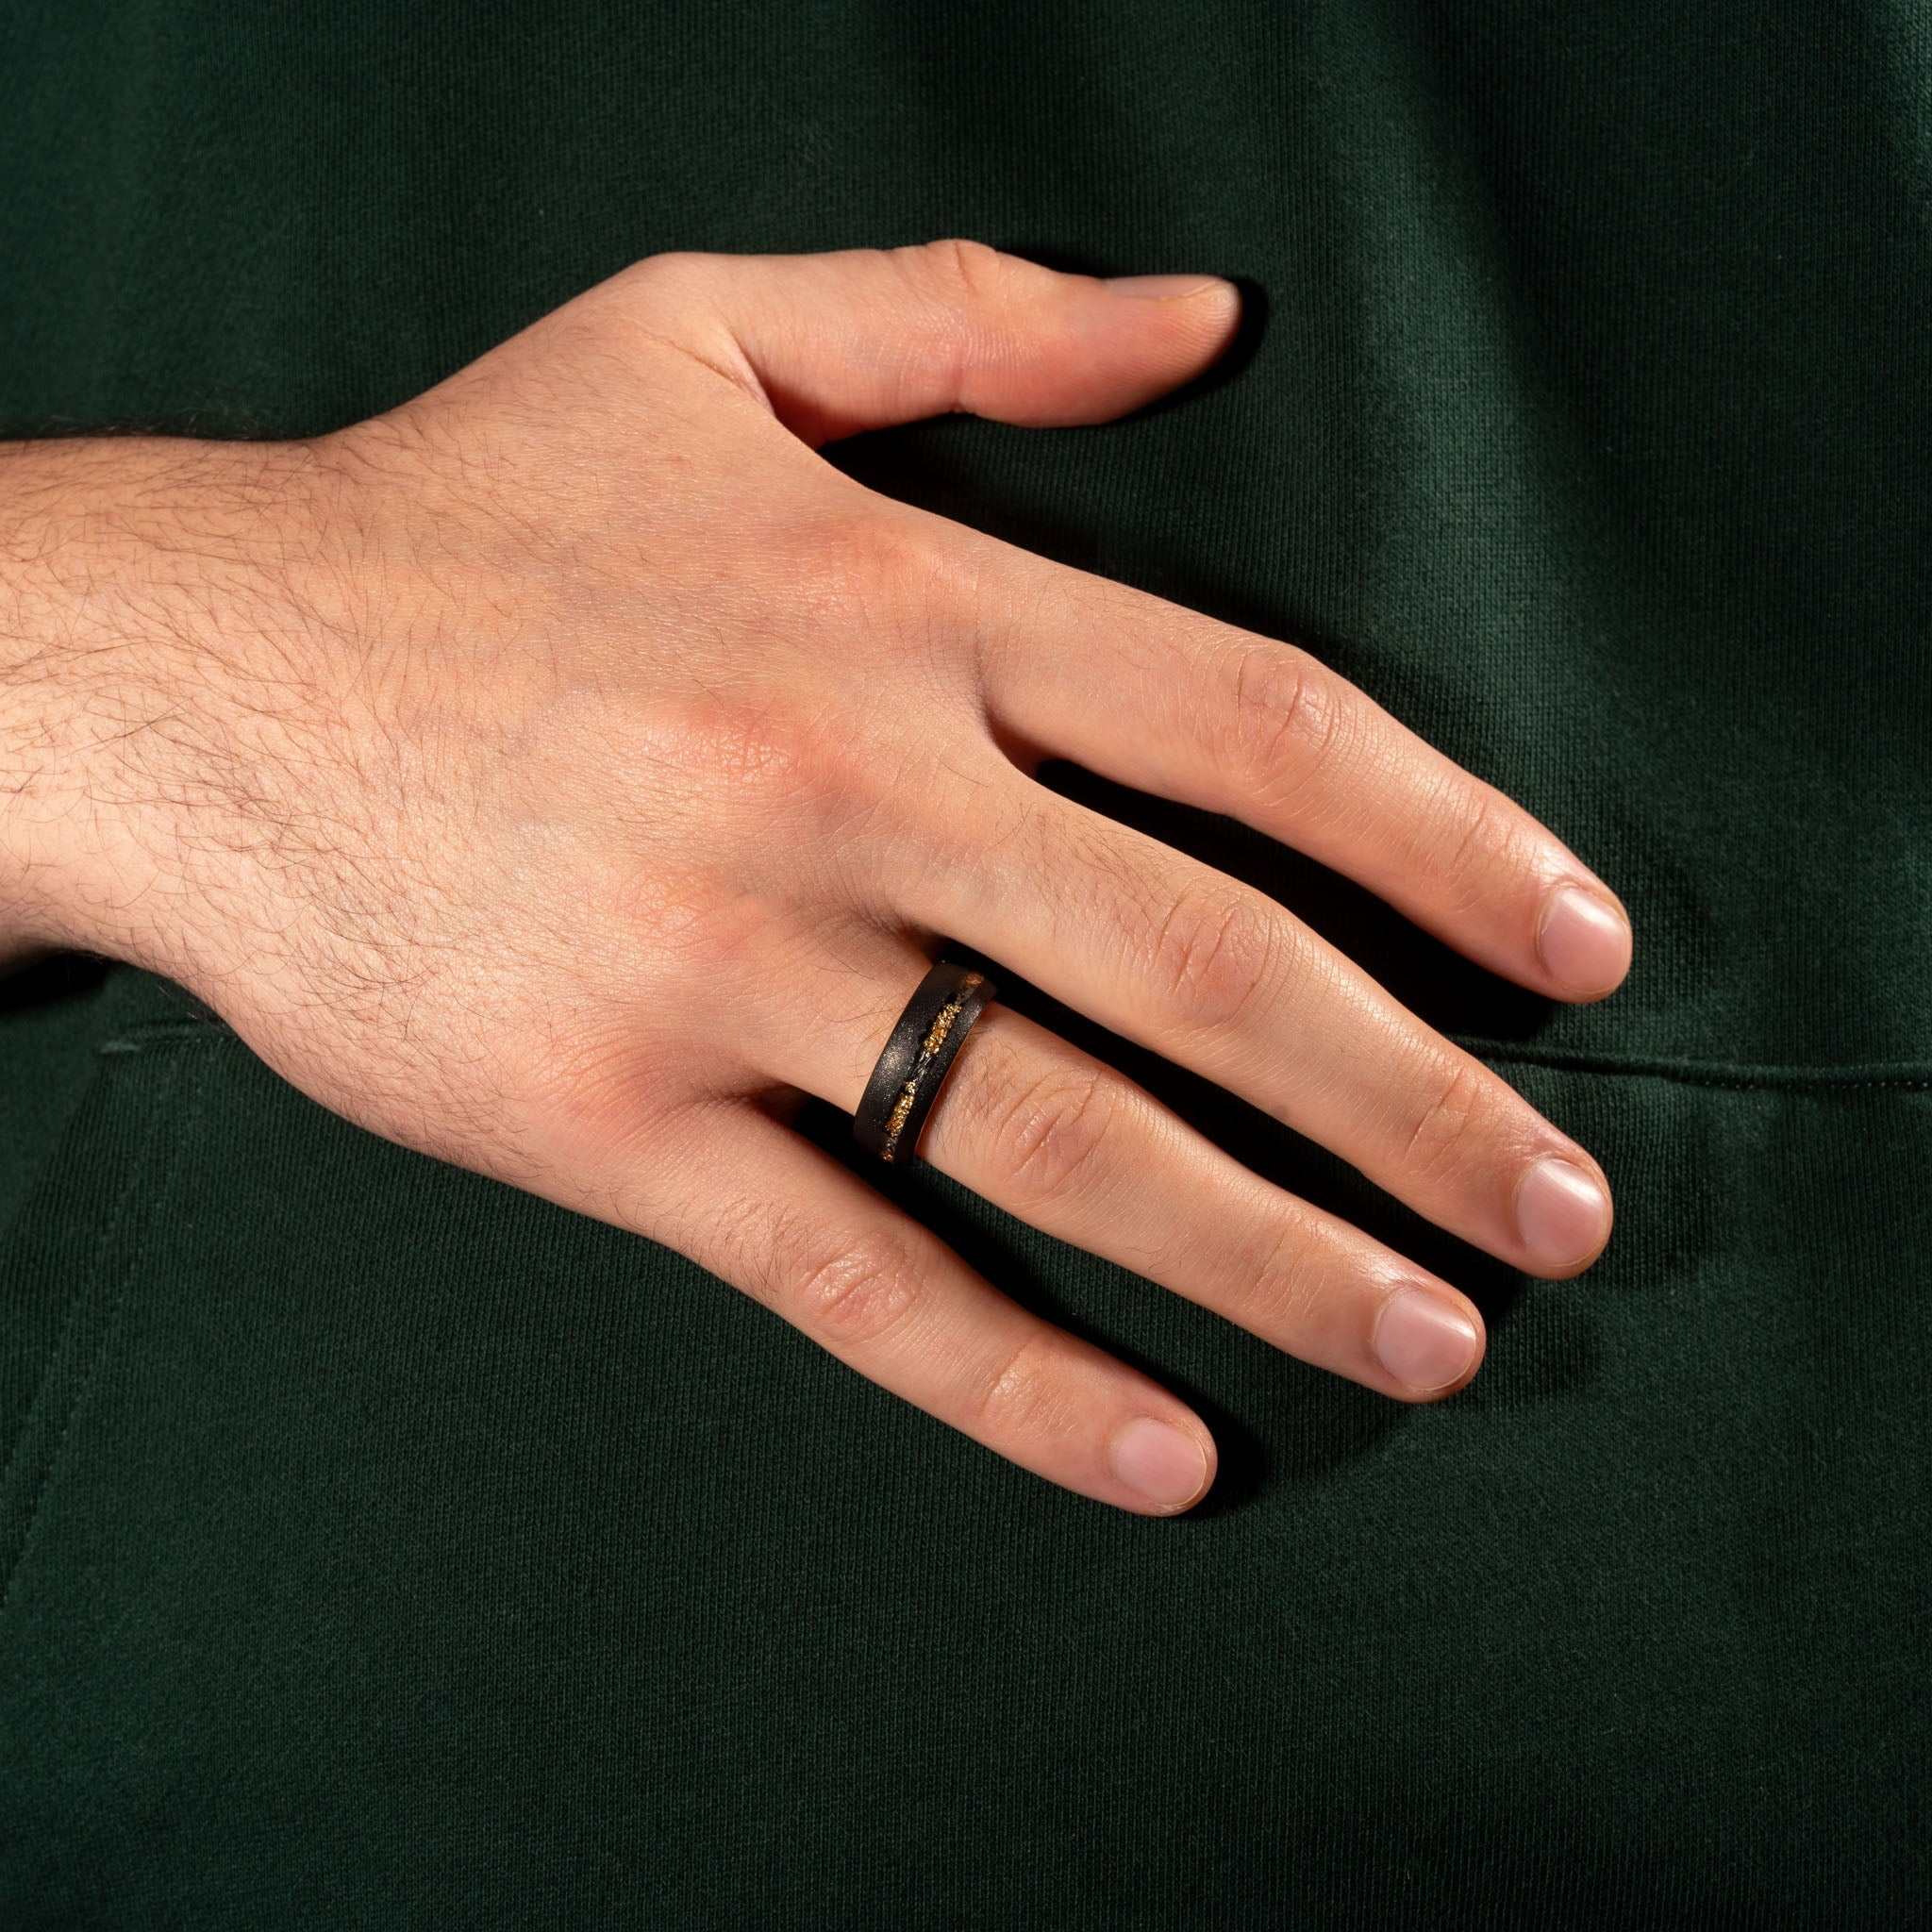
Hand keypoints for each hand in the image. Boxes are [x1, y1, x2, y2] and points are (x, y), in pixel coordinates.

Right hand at [0, 239, 1629, 1514]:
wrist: (182, 670)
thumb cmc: (451, 510)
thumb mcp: (702, 336)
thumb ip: (969, 318)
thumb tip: (1200, 319)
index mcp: (899, 598)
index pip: (1252, 727)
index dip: (1446, 841)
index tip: (1580, 944)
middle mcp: (845, 780)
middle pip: (1209, 961)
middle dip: (1421, 1098)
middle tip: (1564, 1206)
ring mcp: (727, 964)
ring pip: (1061, 1134)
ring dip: (1273, 1252)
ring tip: (1430, 1336)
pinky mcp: (608, 1120)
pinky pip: (846, 1268)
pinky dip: (1010, 1375)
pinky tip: (1154, 1451)